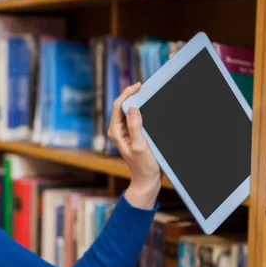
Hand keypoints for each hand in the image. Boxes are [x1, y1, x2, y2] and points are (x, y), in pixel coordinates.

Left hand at [108, 82, 161, 208]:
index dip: (127, 93)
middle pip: (122, 106)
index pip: (118, 106)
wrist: (146, 180)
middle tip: (144, 86)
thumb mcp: (140, 146)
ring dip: (137, 101)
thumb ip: (135, 127)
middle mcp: (118, 130)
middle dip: (132, 94)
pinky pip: (135, 118)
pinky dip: (141, 110)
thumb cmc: (143, 166)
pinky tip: (149, 106)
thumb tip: (131, 108)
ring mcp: (125, 132)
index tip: (139, 86)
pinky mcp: (133, 134)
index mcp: (116, 132)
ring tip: (146, 92)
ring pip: (129, 111)